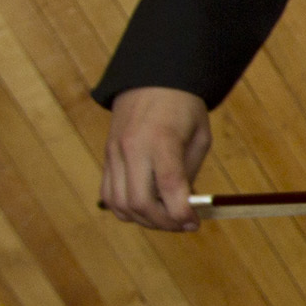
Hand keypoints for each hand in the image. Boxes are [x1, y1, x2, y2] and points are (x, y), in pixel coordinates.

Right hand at [102, 86, 212, 230]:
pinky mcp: (106, 157)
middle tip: (183, 225)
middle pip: (140, 202)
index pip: (169, 187)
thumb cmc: (183, 109)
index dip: (182, 213)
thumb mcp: (199, 137)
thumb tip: (184, 206)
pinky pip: (109, 194)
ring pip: (120, 204)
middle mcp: (132, 149)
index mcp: (161, 140)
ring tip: (167, 219)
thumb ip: (189, 173)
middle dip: (164, 223)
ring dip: (144, 220)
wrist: (151, 81)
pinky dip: (127, 209)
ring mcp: (114, 154)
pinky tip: (147, 209)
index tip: (195, 223)